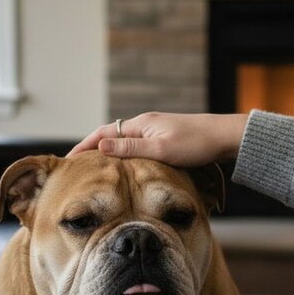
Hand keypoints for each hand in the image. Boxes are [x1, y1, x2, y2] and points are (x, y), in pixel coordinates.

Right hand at [66, 112, 248, 166]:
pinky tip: (124, 169)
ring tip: (94, 170)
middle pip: (110, 137)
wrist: (226, 137)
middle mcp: (145, 125)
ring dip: (107, 153)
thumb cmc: (197, 143)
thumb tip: (101, 146)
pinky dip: (123, 156)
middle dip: (92, 150)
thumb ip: (131, 148)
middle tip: (75, 167)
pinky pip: (136, 147)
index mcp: (141, 124)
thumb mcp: (161, 149)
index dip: (84, 147)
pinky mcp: (164, 140)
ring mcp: (155, 132)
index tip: (68, 160)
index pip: (103, 133)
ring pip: (123, 142)